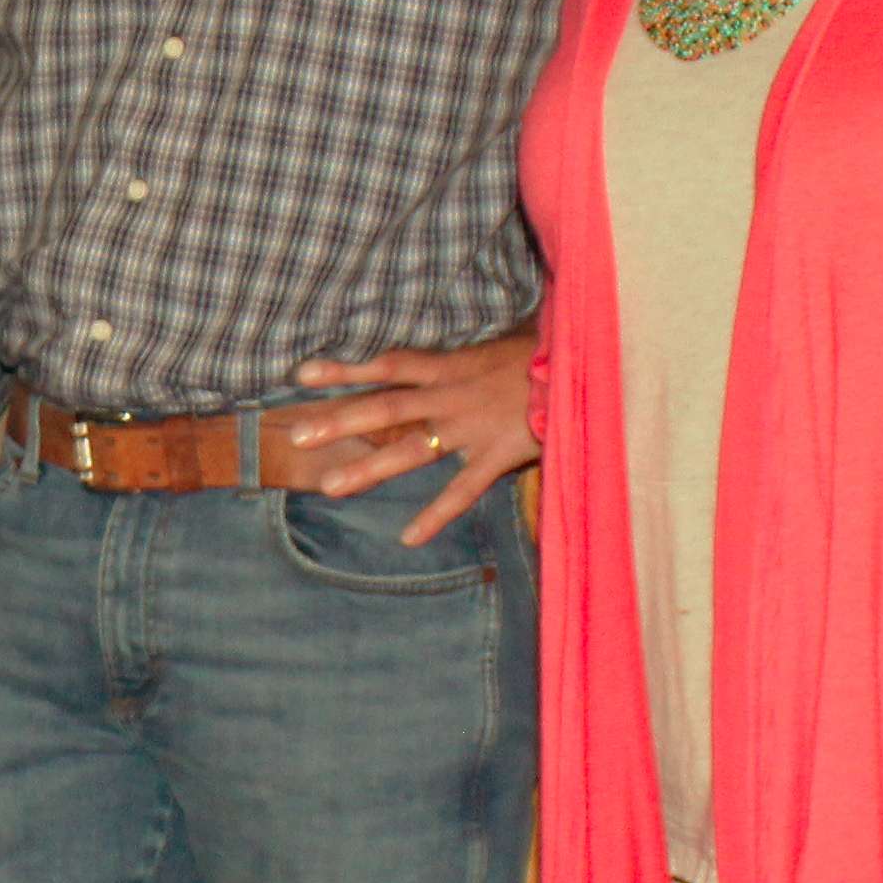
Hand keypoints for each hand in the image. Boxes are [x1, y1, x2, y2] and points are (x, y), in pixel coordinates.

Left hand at [286, 327, 541, 545]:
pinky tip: (408, 538)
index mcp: (450, 367)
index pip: (388, 364)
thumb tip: (434, 361)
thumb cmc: (544, 356)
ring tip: (330, 487)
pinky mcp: (499, 455)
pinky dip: (436, 514)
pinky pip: (462, 490)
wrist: (587, 370)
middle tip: (295, 435)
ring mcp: (472, 428)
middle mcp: (452, 396)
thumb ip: (464, 359)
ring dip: (370, 468)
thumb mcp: (498, 345)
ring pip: (412, 449)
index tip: (302, 374)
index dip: (346, 369)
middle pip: (386, 408)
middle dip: (340, 420)